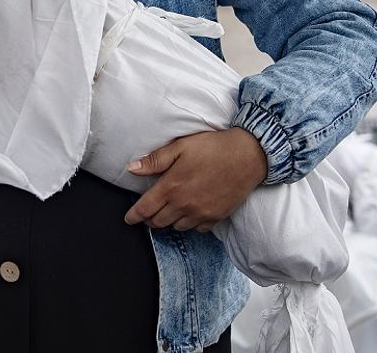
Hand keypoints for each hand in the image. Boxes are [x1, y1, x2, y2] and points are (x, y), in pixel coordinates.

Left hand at [123, 128, 266, 232]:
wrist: (248, 156)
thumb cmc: (213, 147)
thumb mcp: (181, 147)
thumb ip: (155, 160)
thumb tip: (132, 168)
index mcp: (171, 187)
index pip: (145, 209)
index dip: (134, 216)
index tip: (129, 219)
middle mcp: (184, 205)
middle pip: (158, 222)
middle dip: (149, 219)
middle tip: (148, 212)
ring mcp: (200, 214)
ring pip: (176, 227)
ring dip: (169, 221)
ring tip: (170, 211)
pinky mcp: (216, 217)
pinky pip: (197, 229)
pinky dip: (190, 223)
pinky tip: (191, 212)